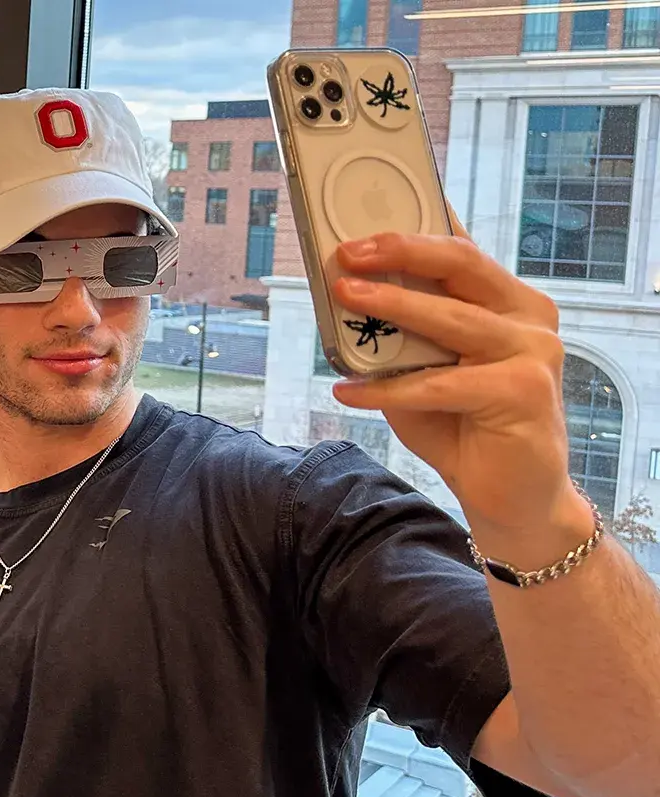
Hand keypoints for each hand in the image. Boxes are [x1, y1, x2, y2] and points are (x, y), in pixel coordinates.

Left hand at [327, 221, 587, 538]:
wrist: (510, 496)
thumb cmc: (461, 426)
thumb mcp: (423, 369)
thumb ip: (401, 333)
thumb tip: (346, 295)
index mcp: (509, 301)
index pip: (462, 251)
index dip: (416, 226)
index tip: (365, 218)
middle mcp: (529, 317)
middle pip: (463, 265)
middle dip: (401, 250)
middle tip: (349, 251)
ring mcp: (534, 352)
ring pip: (452, 318)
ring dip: (392, 305)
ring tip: (344, 295)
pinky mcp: (523, 392)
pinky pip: (438, 383)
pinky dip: (386, 387)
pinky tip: (347, 390)